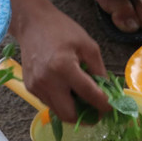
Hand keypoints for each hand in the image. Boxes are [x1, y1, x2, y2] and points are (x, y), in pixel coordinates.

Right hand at [0, 0, 110, 120]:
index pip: (88, 95)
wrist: (33, 23)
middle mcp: (47, 81)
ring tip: (82, 97)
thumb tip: (107, 92)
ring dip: (73, 109)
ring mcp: (36, 86)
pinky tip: (67, 88)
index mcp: (64, 67)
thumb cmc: (62, 30)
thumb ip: (99, 70)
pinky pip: (49, 103)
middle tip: (96, 109)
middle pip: (70, 115)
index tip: (111, 108)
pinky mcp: (30, 88)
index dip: (103, 105)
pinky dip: (61, 101)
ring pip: (59, 112)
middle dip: (86, 117)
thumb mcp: (88, 45)